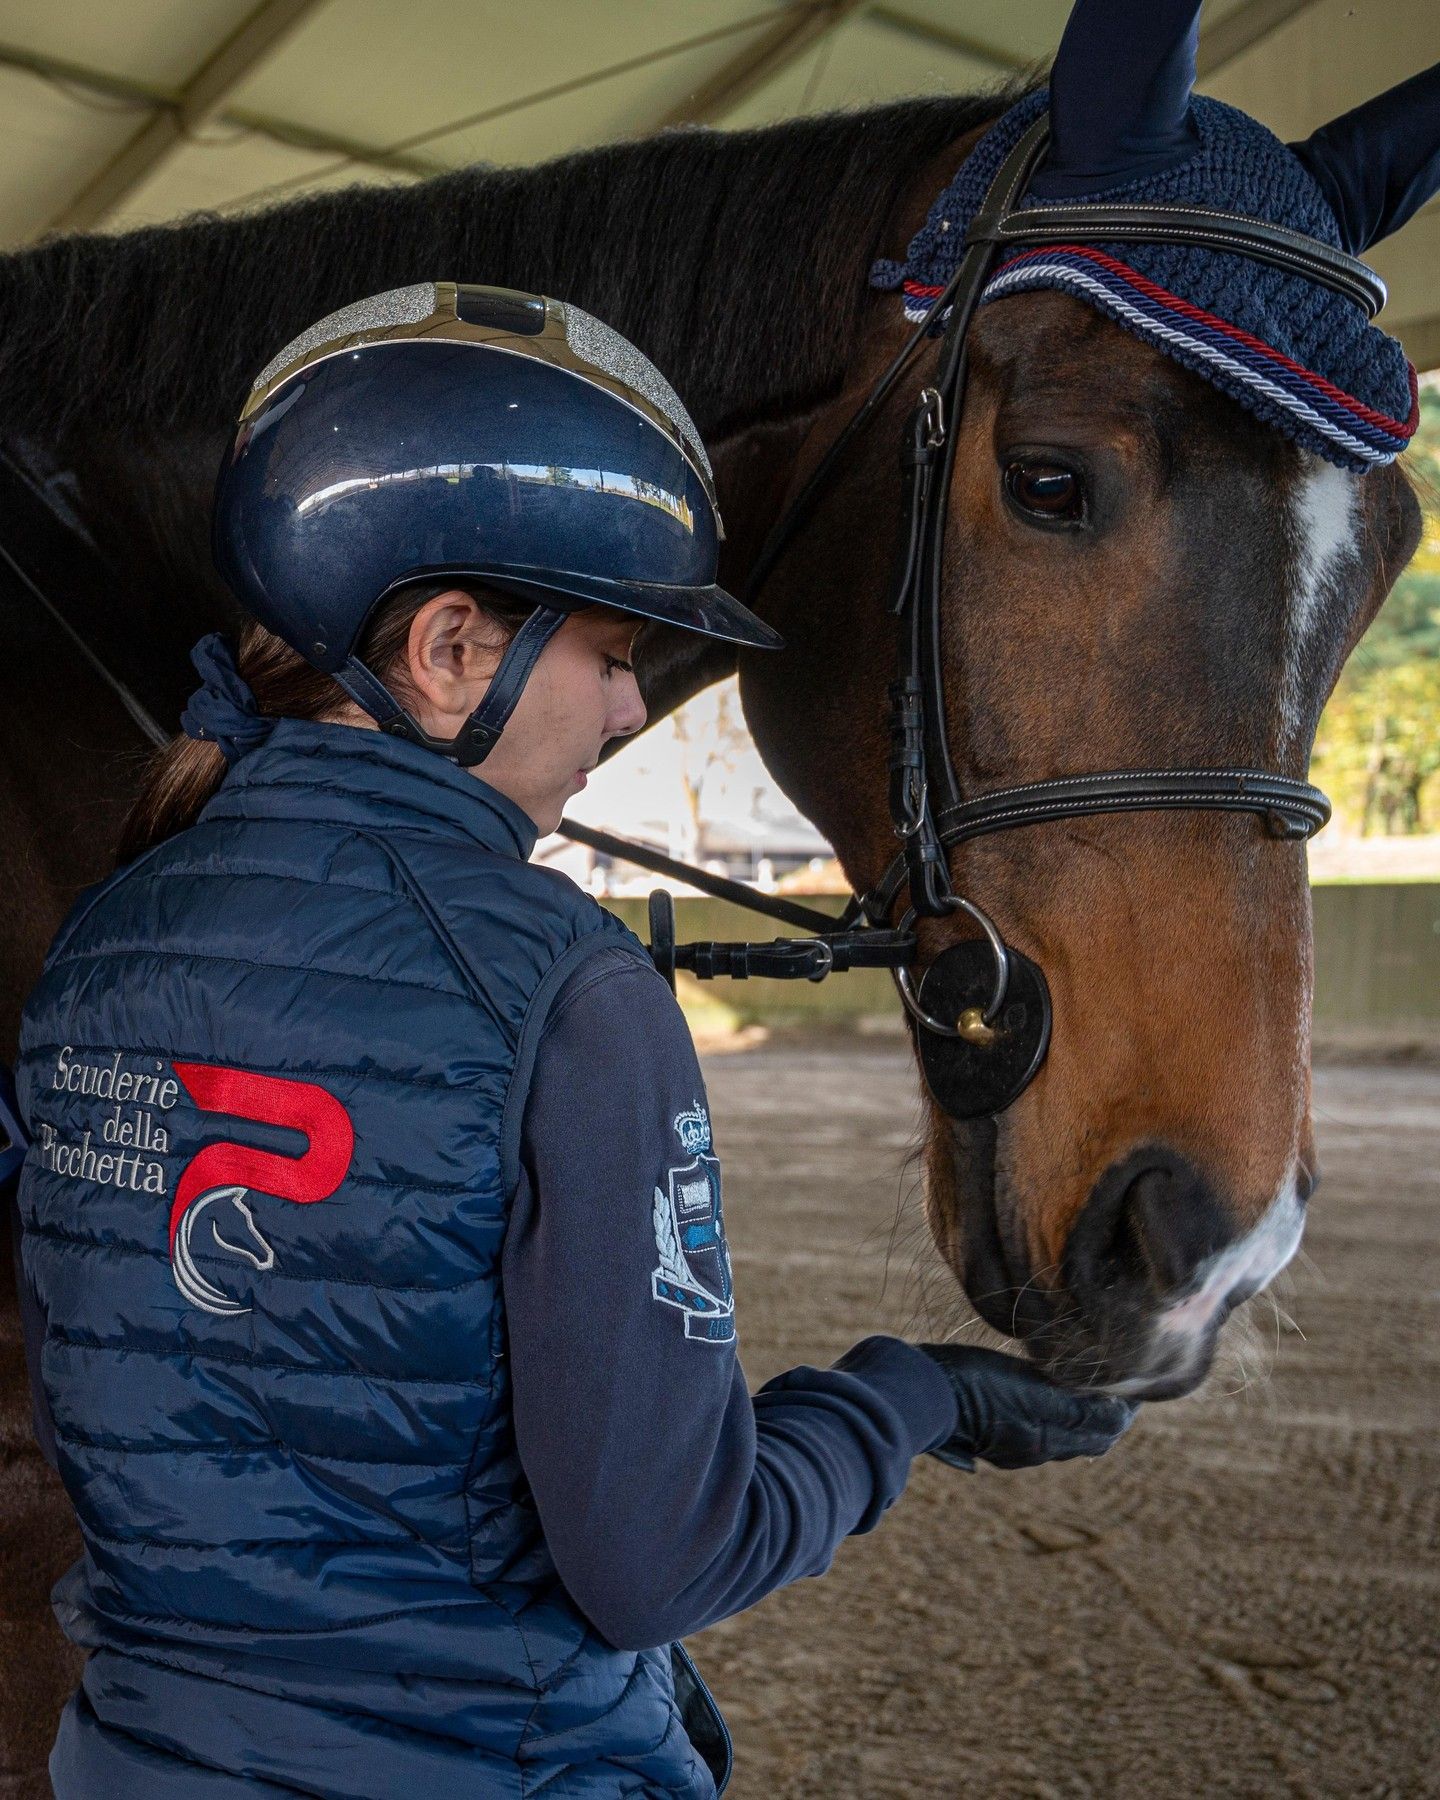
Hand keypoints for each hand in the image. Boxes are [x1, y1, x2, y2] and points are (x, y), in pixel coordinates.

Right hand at [913, 1343, 1136, 1470]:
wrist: (915, 1394)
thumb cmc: (970, 1384)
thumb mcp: (1027, 1390)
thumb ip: (1071, 1406)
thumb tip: (1115, 1415)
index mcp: (1044, 1439)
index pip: (1101, 1430)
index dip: (1123, 1411)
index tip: (1137, 1388)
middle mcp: (1032, 1450)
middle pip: (1087, 1439)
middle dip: (1109, 1417)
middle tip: (1125, 1390)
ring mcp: (1011, 1447)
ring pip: (1064, 1438)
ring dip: (1084, 1419)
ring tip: (1094, 1394)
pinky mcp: (992, 1438)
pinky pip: (1039, 1435)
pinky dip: (1058, 1420)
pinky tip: (1050, 1402)